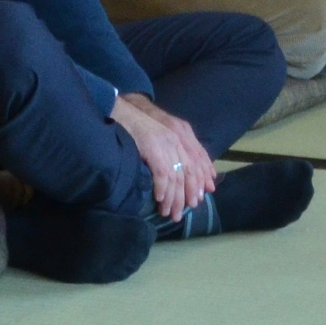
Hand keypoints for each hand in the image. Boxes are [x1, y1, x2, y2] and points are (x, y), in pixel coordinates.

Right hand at [110, 92, 215, 218]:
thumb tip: (179, 173)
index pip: (198, 160)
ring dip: (172, 198)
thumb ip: (174, 150)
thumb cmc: (141, 126)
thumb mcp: (163, 136)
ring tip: (169, 212)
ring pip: (175, 177)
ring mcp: (166, 143)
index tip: (201, 197)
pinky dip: (161, 188)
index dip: (201, 179)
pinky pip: (161, 173)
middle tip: (185, 211)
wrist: (123, 112)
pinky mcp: (153, 147)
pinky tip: (159, 199)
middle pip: (189, 171)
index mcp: (182, 134)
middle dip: (188, 194)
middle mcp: (177, 139)